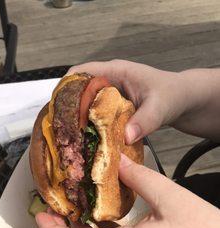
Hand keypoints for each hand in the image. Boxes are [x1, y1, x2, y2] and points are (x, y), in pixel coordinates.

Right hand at [69, 60, 188, 143]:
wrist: (182, 100)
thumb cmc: (172, 96)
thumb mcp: (160, 108)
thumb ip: (144, 121)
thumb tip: (125, 137)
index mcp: (115, 72)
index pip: (80, 72)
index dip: (65, 88)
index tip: (57, 110)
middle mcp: (108, 81)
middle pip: (77, 90)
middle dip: (67, 108)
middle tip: (60, 130)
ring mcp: (109, 95)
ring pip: (84, 104)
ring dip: (76, 120)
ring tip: (68, 138)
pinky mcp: (112, 108)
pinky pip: (94, 115)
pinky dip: (89, 127)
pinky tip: (86, 141)